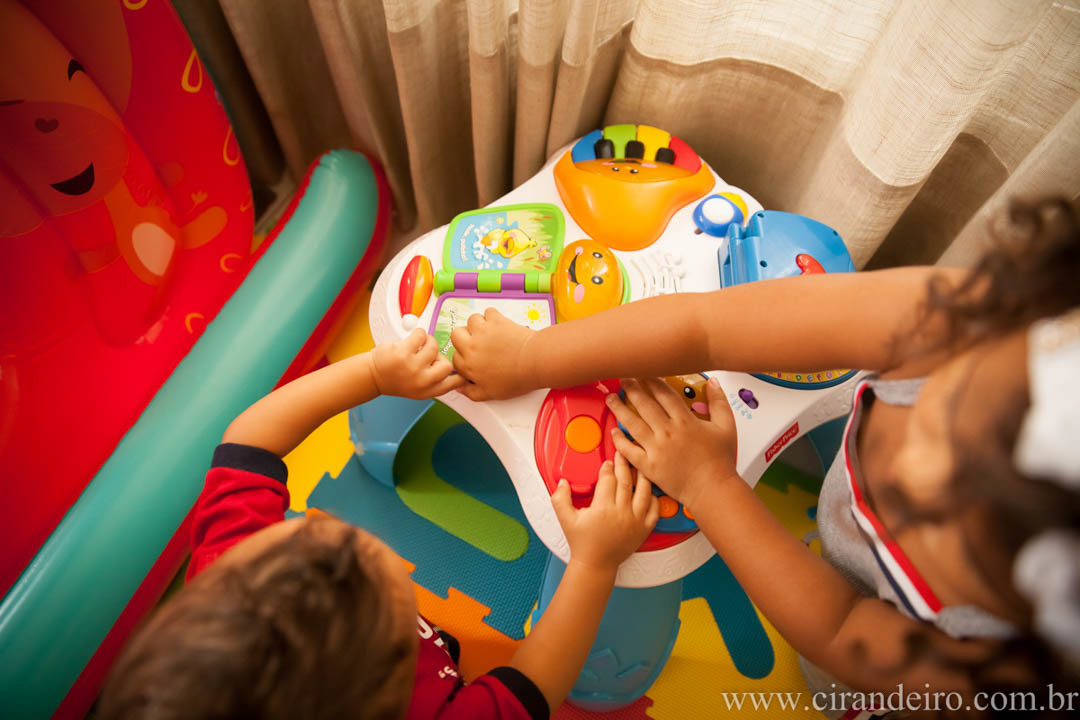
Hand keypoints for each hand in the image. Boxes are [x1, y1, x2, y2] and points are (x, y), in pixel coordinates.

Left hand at [370, 328, 464, 398]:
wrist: (372, 376)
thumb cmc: (394, 379)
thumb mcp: (418, 388)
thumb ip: (434, 382)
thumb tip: (454, 371)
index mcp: (427, 391)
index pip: (454, 384)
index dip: (461, 376)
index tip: (462, 369)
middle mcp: (422, 382)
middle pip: (448, 364)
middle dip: (438, 356)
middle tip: (427, 355)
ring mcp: (413, 367)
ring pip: (434, 346)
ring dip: (426, 342)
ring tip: (416, 346)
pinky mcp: (404, 354)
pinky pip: (421, 335)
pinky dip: (417, 334)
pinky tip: (409, 341)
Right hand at [450, 308, 537, 399]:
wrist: (535, 361)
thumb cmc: (517, 377)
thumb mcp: (491, 393)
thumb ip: (472, 393)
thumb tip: (462, 389)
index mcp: (469, 365)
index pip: (455, 358)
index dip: (463, 358)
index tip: (472, 358)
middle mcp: (472, 346)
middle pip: (456, 334)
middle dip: (464, 337)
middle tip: (475, 342)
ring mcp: (483, 331)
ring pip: (471, 320)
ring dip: (478, 325)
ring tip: (489, 332)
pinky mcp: (496, 320)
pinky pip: (488, 312)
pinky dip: (493, 316)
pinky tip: (500, 325)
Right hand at [550, 452, 658, 571]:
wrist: (596, 564)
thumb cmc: (582, 542)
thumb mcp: (565, 519)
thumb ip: (560, 498)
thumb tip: (563, 482)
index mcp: (602, 508)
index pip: (608, 479)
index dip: (608, 467)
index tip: (607, 462)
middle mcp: (621, 513)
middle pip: (626, 481)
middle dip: (623, 464)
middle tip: (622, 455)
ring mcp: (635, 521)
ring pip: (644, 491)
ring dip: (641, 476)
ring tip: (639, 467)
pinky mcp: (644, 529)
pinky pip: (654, 509)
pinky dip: (653, 497)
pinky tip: (648, 490)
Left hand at [606, 377, 738, 511]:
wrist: (713, 489)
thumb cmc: (720, 461)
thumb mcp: (726, 427)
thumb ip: (719, 402)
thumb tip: (713, 382)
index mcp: (685, 421)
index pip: (664, 393)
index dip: (651, 380)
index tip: (642, 372)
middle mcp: (668, 432)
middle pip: (645, 404)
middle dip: (631, 389)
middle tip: (622, 378)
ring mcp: (656, 449)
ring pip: (633, 424)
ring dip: (620, 409)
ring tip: (611, 399)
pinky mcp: (649, 466)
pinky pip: (629, 450)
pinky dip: (619, 441)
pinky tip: (613, 432)